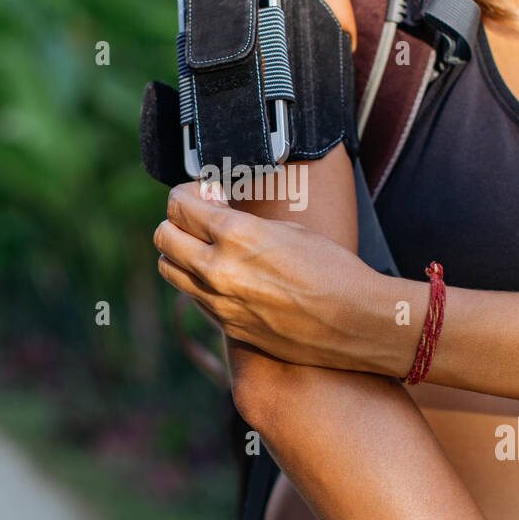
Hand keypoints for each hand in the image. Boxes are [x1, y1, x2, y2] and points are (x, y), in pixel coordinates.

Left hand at [152, 180, 374, 369]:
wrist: (355, 321)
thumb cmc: (331, 269)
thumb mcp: (286, 229)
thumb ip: (239, 220)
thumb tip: (213, 211)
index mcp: (234, 236)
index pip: (179, 206)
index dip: (185, 193)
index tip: (198, 193)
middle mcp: (217, 270)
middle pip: (163, 237)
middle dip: (176, 221)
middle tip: (196, 218)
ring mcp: (219, 302)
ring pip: (169, 270)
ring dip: (179, 253)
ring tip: (204, 246)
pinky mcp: (228, 326)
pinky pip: (194, 297)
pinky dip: (198, 281)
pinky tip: (223, 274)